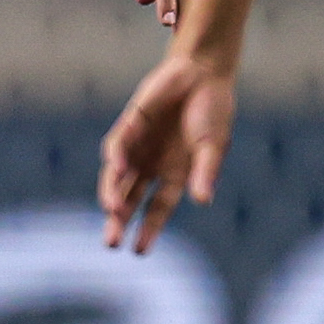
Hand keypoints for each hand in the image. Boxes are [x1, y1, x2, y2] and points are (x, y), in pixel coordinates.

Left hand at [100, 50, 235, 252]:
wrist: (202, 72)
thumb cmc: (213, 111)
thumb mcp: (213, 145)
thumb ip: (205, 171)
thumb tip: (202, 200)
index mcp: (175, 175)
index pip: (158, 209)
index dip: (148, 229)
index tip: (139, 250)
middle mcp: (153, 165)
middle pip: (131, 199)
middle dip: (120, 220)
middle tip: (111, 244)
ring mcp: (139, 146)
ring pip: (118, 177)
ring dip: (112, 193)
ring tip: (111, 211)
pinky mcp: (130, 124)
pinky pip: (118, 144)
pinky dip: (115, 157)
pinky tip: (116, 168)